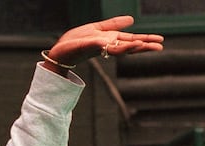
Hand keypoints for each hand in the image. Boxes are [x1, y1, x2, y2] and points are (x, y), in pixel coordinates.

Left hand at [43, 15, 163, 73]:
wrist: (60, 50)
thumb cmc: (76, 41)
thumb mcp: (98, 28)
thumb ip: (114, 25)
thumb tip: (132, 20)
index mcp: (110, 41)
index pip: (131, 41)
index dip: (145, 40)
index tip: (160, 41)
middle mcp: (107, 46)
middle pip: (129, 46)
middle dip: (144, 46)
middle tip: (160, 47)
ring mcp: (100, 48)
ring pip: (120, 48)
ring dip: (134, 47)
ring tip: (147, 45)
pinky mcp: (92, 47)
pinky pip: (106, 47)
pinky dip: (116, 45)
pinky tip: (126, 43)